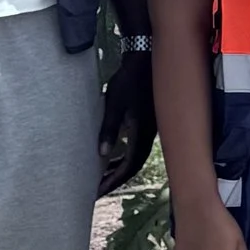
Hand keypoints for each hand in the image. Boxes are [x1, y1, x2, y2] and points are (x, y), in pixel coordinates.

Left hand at [97, 56, 157, 193]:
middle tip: (98, 189)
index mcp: (142, 133)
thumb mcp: (115, 103)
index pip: (129, 166)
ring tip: (103, 176)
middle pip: (134, 165)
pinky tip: (112, 154)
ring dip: (120, 167)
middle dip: (116, 179)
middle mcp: (150, 134)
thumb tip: (102, 154)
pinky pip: (137, 146)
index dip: (113, 180)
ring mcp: (151, 129)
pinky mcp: (148, 122)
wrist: (148, 58)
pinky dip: (124, 155)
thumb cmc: (130, 79)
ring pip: (136, 156)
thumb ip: (110, 128)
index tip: (98, 191)